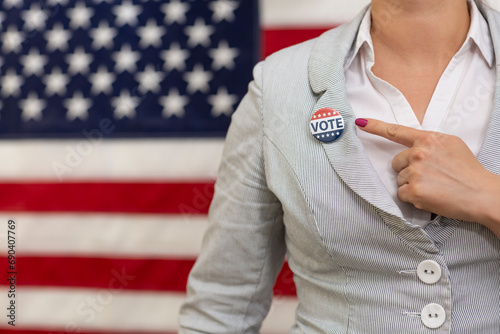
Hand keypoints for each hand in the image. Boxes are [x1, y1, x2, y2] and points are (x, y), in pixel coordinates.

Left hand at [355, 118, 499, 236]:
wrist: (482, 194)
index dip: (375, 127)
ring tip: (433, 187)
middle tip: (430, 177)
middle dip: (407, 170)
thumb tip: (415, 146)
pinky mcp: (413, 190)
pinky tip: (429, 196)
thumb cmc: (469, 171)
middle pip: (396, 163)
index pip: (396, 131)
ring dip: (411, 185)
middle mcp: (418, 153)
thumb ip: (430, 143)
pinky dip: (412, 198)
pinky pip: (401, 194)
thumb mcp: (451, 145)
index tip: (360, 123)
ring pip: (399, 180)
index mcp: (428, 139)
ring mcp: (414, 171)